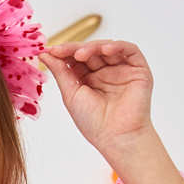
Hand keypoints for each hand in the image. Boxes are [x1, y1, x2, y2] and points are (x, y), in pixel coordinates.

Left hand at [39, 39, 153, 157]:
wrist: (116, 137)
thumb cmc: (94, 123)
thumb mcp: (71, 95)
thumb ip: (60, 72)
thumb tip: (45, 54)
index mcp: (90, 81)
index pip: (77, 59)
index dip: (65, 52)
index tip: (50, 50)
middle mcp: (106, 74)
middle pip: (91, 51)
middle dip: (76, 48)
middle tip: (61, 50)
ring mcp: (122, 71)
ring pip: (108, 48)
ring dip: (94, 47)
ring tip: (81, 54)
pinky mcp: (138, 70)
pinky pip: (130, 50)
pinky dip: (118, 46)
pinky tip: (105, 49)